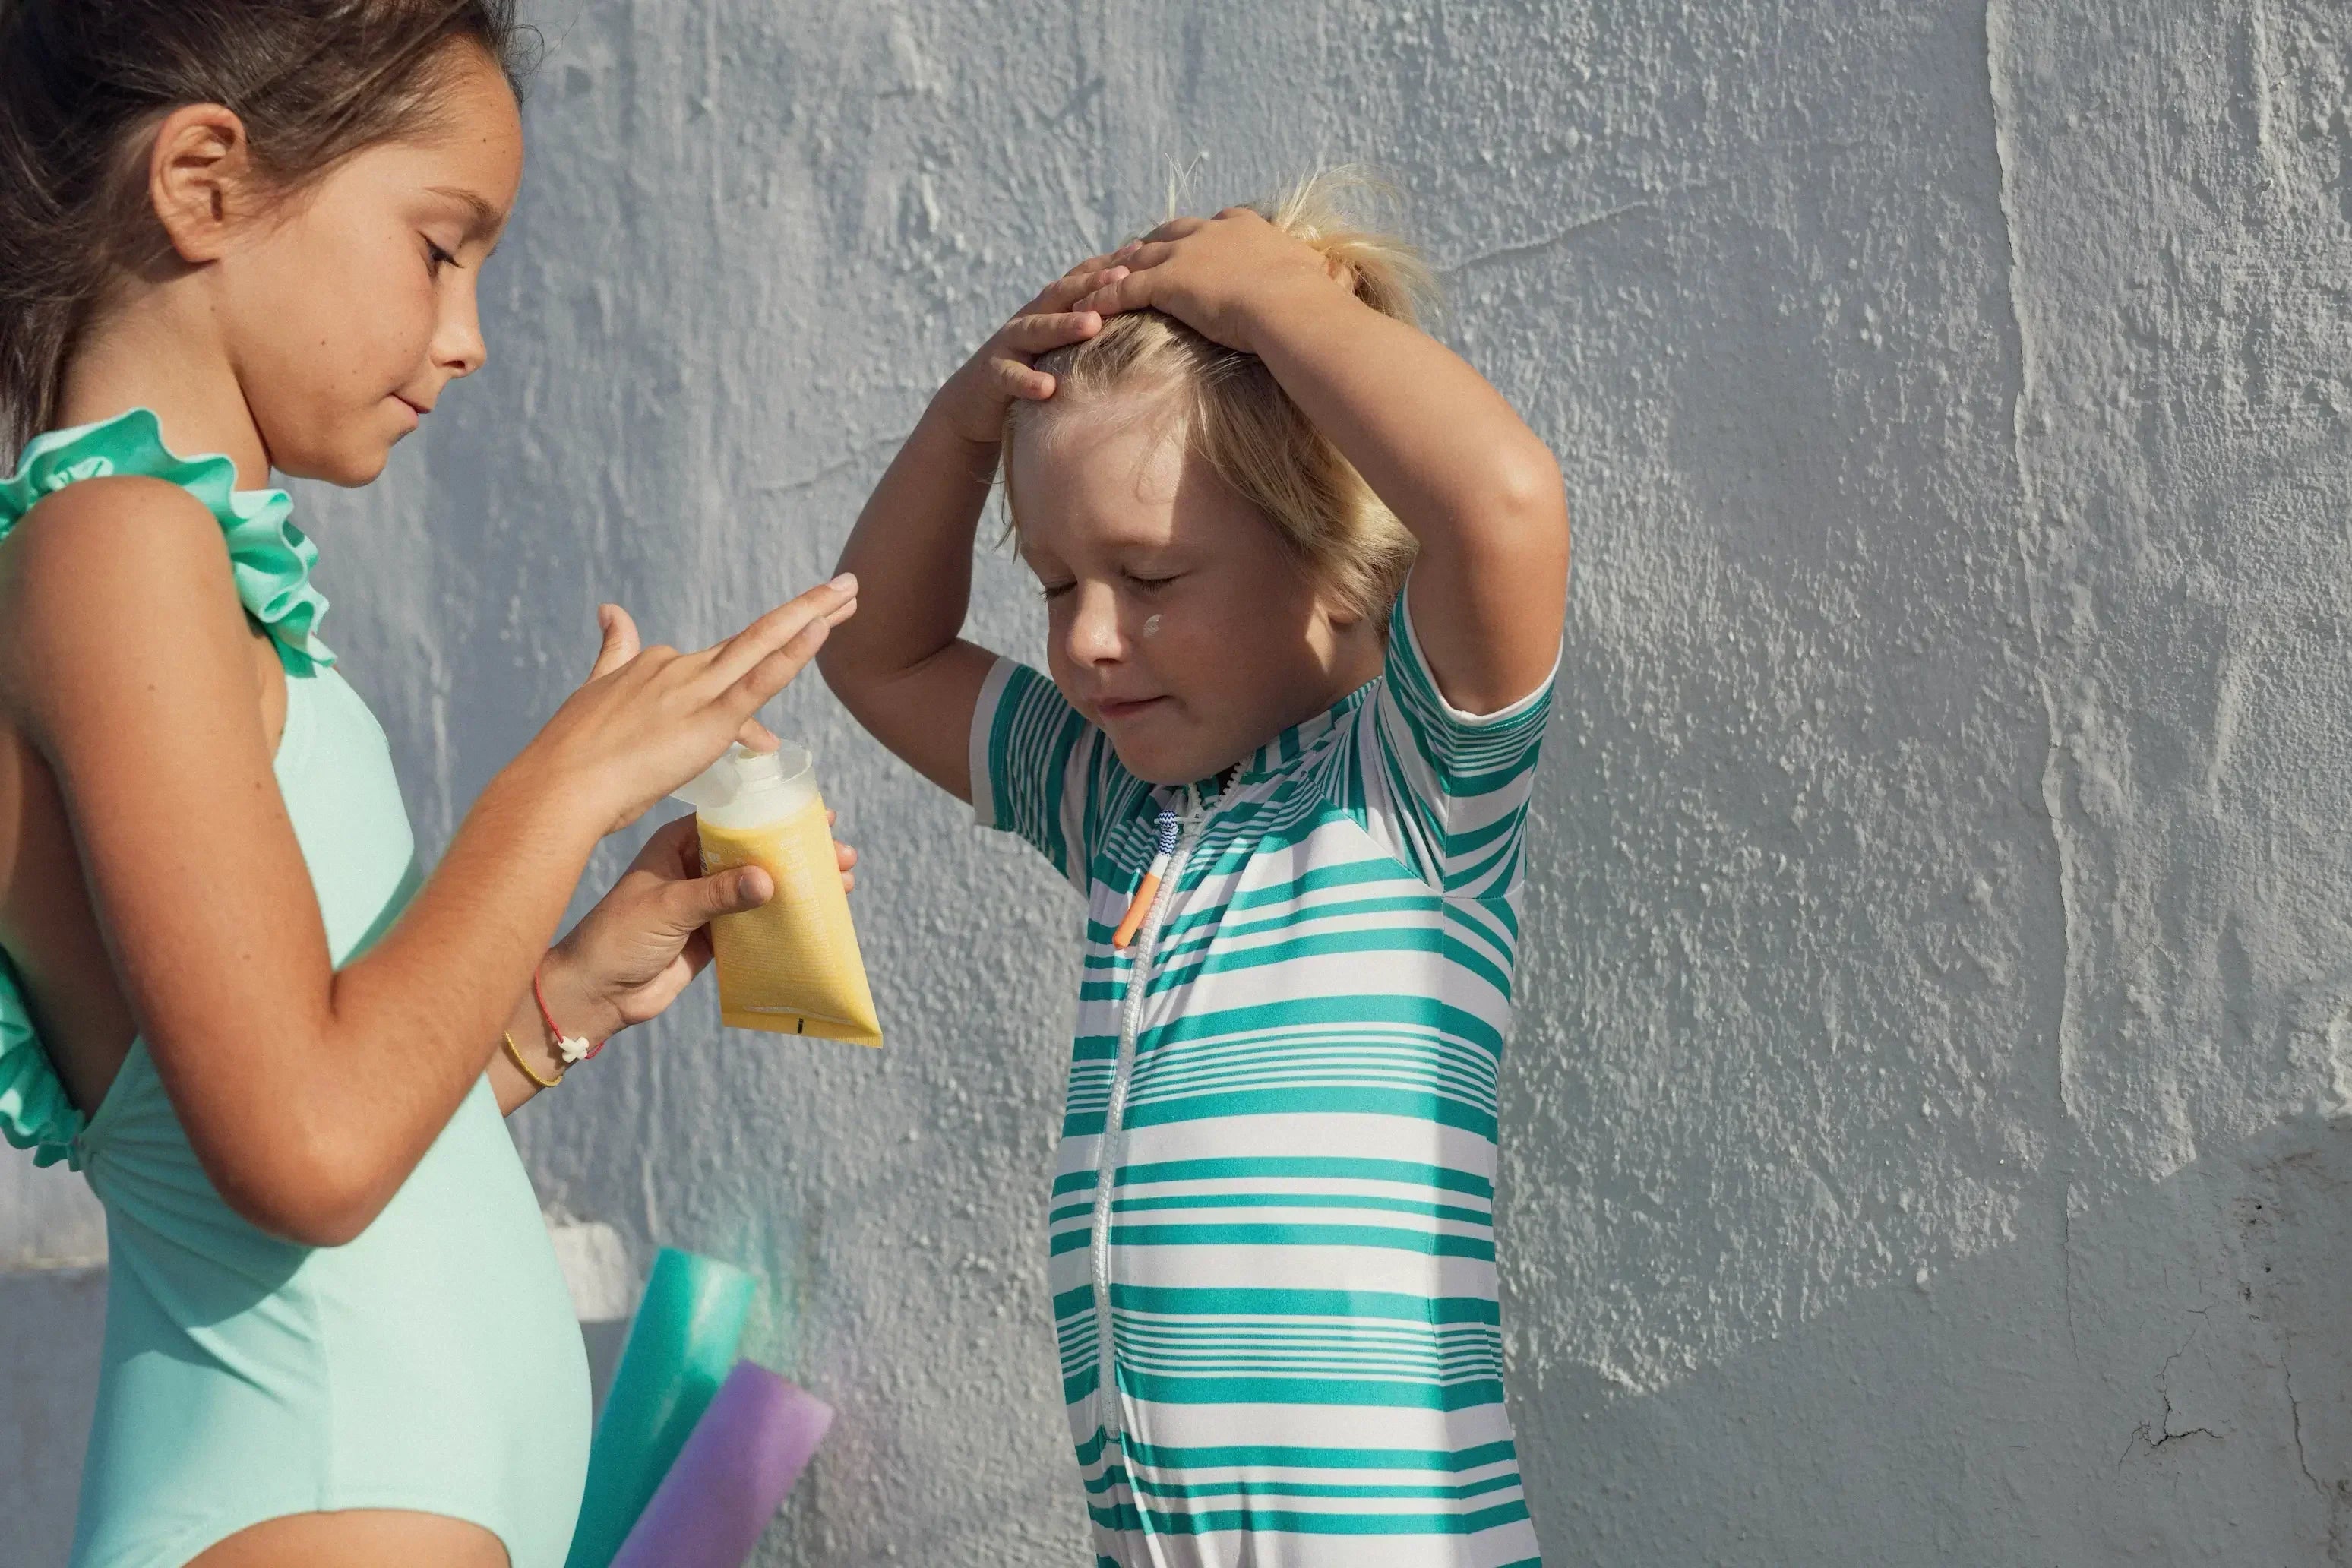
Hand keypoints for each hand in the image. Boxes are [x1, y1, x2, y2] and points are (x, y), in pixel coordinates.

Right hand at [518, 578, 859, 837]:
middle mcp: (679, 667)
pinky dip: (790, 653)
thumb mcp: (596, 692)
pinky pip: (758, 681)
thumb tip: (611, 611)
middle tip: (848, 588)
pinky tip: (821, 630)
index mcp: (657, 666)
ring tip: (851, 592)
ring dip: (812, 616)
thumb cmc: (572, 759)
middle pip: (756, 636)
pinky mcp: (707, 721)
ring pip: (764, 644)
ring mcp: (694, 690)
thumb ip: (613, 653)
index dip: (763, 658)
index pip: (721, 663)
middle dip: (806, 610)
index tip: (794, 648)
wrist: (557, 788)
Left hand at [542, 813, 861, 1037]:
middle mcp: (695, 868)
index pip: (733, 820)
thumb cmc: (615, 938)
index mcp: (677, 845)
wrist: (595, 994)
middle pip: (756, 852)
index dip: (773, 815)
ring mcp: (706, 903)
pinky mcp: (714, 937)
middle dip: (798, 852)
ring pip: (762, 888)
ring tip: (841, 882)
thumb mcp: (668, 908)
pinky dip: (786, 919)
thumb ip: (718, 894)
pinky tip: (817, 916)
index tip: (811, 813)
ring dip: (799, 885)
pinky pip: (757, 923)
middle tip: (839, 851)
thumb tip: (769, 880)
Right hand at [929, 254, 1132, 445]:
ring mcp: (1009, 345)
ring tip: (1091, 324)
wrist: (973, 403)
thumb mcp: (1061, 347)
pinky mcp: (992, 375)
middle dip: (1092, 284)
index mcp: (1050, 310)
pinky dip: (1027, 381)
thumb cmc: (1030, 372)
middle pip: (1061, 295)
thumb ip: (1090, 331)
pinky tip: (1047, 388)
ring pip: (1036, 330)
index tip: (1143, 251)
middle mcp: (1029, 319)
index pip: (1080, 280)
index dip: (1108, 264)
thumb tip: (1143, 322)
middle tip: (1125, 276)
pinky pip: (1010, 376)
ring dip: (1063, 326)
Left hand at [1072, 208, 1345, 356]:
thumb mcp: (1314, 281)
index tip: (1179, 246)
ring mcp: (1185, 254)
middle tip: (1124, 258)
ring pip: (1137, 260)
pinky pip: (1124, 290)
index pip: (1208, 228)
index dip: (1189, 239)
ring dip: (1113, 273)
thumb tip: (1337, 288)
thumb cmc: (1311, 303)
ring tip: (1091, 284)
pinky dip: (1102, 300)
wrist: (1293, 307)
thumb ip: (1313, 279)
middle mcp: (1210, 232)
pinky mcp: (1165, 282)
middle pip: (1166, 236)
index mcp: (1244, 228)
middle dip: (1143, 248)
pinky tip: (1083, 313)